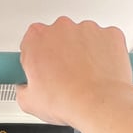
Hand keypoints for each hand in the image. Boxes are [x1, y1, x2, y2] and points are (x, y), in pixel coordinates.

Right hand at [16, 17, 132, 127]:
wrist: (100, 105)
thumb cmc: (67, 100)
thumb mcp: (28, 102)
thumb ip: (22, 87)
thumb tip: (26, 89)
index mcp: (37, 38)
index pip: (31, 41)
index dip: (35, 57)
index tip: (40, 68)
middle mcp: (61, 28)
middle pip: (57, 36)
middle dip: (59, 53)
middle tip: (62, 77)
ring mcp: (87, 29)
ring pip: (81, 38)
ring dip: (81, 53)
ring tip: (83, 77)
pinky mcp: (110, 34)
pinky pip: (104, 41)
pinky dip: (103, 53)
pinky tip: (99, 72)